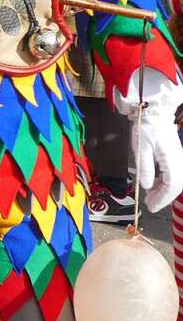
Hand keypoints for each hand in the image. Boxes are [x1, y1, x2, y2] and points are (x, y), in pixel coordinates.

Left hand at [114, 68, 182, 211]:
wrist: (154, 113)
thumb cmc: (146, 128)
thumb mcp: (141, 147)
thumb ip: (144, 167)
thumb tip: (145, 186)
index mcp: (172, 160)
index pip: (171, 185)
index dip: (161, 198)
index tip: (151, 207)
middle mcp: (179, 161)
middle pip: (176, 186)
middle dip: (162, 197)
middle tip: (148, 204)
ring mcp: (179, 159)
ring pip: (175, 181)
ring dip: (162, 190)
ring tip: (148, 197)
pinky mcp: (175, 157)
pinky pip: (172, 174)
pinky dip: (163, 182)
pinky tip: (152, 184)